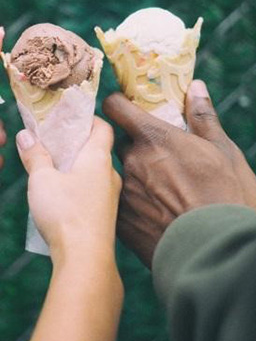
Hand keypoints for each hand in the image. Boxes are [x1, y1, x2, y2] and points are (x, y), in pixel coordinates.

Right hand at [16, 117, 121, 264]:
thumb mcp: (41, 179)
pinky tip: (60, 195)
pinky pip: (92, 191)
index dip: (87, 118)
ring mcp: (109, 197)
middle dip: (75, 143)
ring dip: (75, 167)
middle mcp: (110, 174)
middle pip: (96, 149)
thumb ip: (34, 155)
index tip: (68, 117)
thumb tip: (26, 135)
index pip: (102, 127)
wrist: (85, 260)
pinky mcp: (104, 216)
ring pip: (93, 172)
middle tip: (52, 141)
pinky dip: (78, 186)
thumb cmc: (65, 213)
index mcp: (98, 158)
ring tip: (51, 167)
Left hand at [103, 80, 255, 267]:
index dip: (118, 105)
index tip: (124, 108)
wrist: (217, 252)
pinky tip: (155, 214)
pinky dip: (132, 205)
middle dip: (133, 147)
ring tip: (161, 192)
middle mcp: (131, 162)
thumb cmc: (226, 198)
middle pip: (118, 144)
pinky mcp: (121, 222)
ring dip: (133, 177)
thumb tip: (195, 87)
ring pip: (119, 175)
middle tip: (156, 158)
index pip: (115, 108)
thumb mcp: (223, 151)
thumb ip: (203, 117)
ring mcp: (123, 193)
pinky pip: (119, 204)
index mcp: (153, 138)